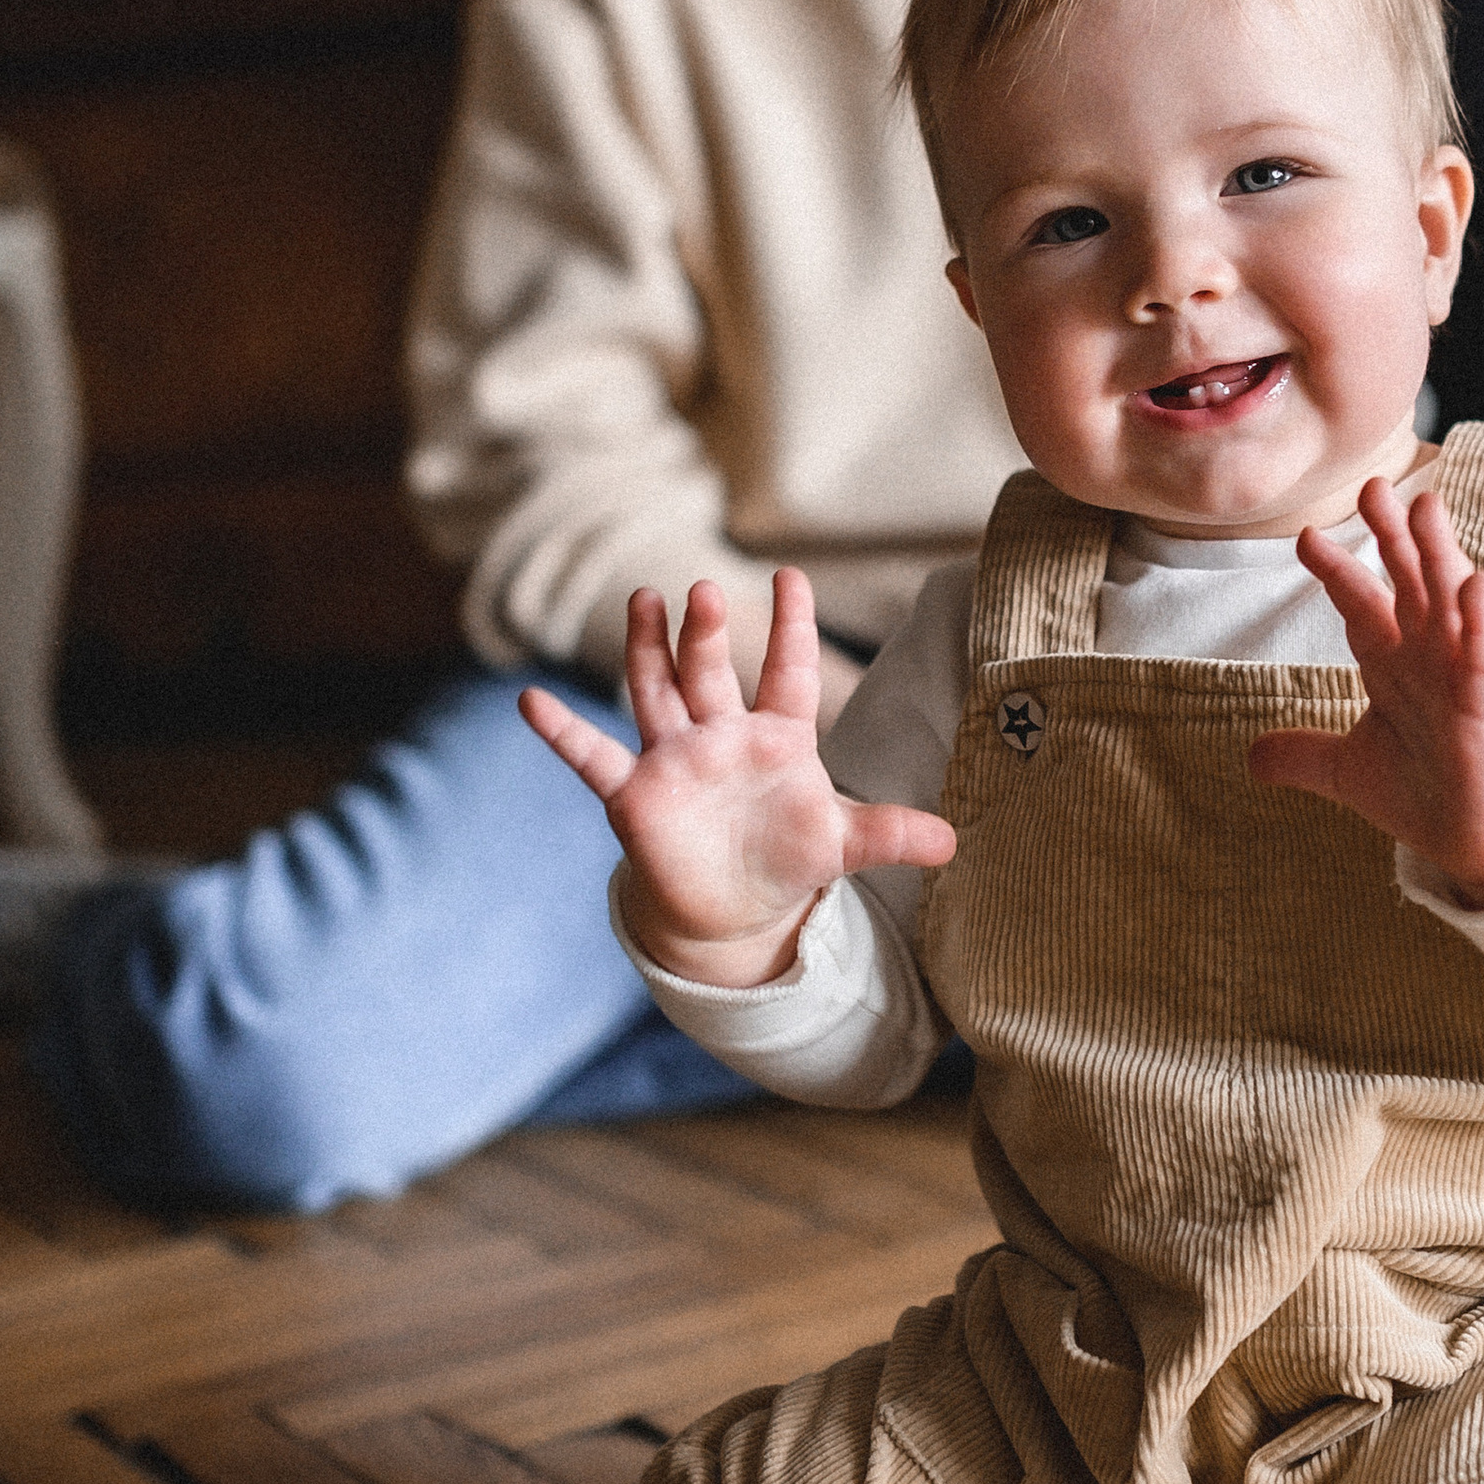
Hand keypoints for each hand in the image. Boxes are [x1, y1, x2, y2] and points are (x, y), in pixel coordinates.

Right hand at [520, 567, 952, 986]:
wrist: (731, 907)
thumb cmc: (786, 856)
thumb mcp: (843, 846)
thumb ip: (892, 834)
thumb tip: (954, 842)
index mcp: (778, 738)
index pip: (788, 672)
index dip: (791, 628)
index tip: (791, 576)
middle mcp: (721, 736)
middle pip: (712, 674)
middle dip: (708, 634)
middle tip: (706, 590)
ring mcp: (674, 760)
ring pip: (657, 693)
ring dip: (647, 651)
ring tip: (643, 600)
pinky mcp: (635, 796)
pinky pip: (593, 758)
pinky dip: (561, 734)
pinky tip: (529, 701)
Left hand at [1247, 476, 1483, 908]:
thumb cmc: (1428, 793)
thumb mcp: (1348, 771)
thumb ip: (1304, 755)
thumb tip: (1251, 758)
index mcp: (1395, 665)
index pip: (1361, 605)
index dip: (1335, 572)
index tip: (1306, 537)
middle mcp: (1429, 658)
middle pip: (1408, 584)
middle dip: (1391, 536)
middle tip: (1374, 485)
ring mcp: (1462, 676)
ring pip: (1448, 603)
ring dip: (1438, 555)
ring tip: (1426, 506)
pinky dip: (1479, 622)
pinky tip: (1474, 584)